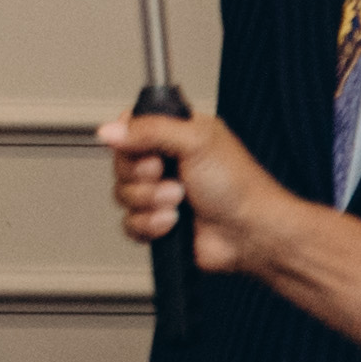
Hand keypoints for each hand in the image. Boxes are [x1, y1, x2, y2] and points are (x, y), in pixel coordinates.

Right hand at [103, 108, 295, 272]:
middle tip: (165, 173)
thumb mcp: (196, 141)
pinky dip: (150, 224)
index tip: (146, 147)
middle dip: (141, 174)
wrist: (250, 234)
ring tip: (179, 200)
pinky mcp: (157, 223)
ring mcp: (160, 193)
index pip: (130, 127)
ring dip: (150, 201)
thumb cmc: (239, 186)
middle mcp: (165, 162)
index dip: (128, 139)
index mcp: (175, 134)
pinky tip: (173, 222)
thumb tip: (110, 129)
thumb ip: (150, 129)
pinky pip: (129, 223)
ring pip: (122, 195)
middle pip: (121, 163)